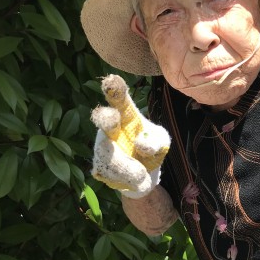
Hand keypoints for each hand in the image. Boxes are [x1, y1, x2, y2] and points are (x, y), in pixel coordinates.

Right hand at [91, 74, 170, 198]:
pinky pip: (110, 174)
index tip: (111, 80)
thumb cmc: (151, 150)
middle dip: (106, 118)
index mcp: (127, 116)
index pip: (120, 100)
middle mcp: (111, 128)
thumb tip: (140, 145)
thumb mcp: (161, 142)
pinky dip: (127, 180)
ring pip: (109, 154)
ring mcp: (102, 147)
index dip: (114, 90)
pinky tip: (137, 180)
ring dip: (127, 166)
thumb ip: (155, 141)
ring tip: (141, 174)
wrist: (143, 176)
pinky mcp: (99, 166)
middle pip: (104, 120)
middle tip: (112, 118)